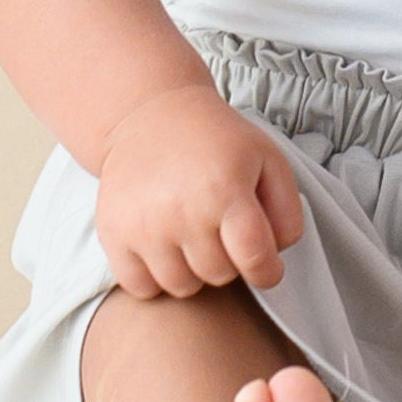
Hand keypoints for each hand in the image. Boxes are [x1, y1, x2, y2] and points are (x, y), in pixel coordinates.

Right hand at [94, 80, 307, 298]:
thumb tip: (276, 254)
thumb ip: (287, 210)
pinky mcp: (113, 232)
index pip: (255, 260)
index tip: (265, 264)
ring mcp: (143, 225)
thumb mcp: (268, 158)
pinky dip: (154, 278)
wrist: (151, 114)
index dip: (268, 271)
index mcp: (225, 190)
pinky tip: (164, 249)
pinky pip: (141, 288)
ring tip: (193, 238)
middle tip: (222, 232)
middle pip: (219, 275)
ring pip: (181, 287)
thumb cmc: (216, 141)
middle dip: (229, 261)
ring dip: (193, 271)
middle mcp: (182, 211)